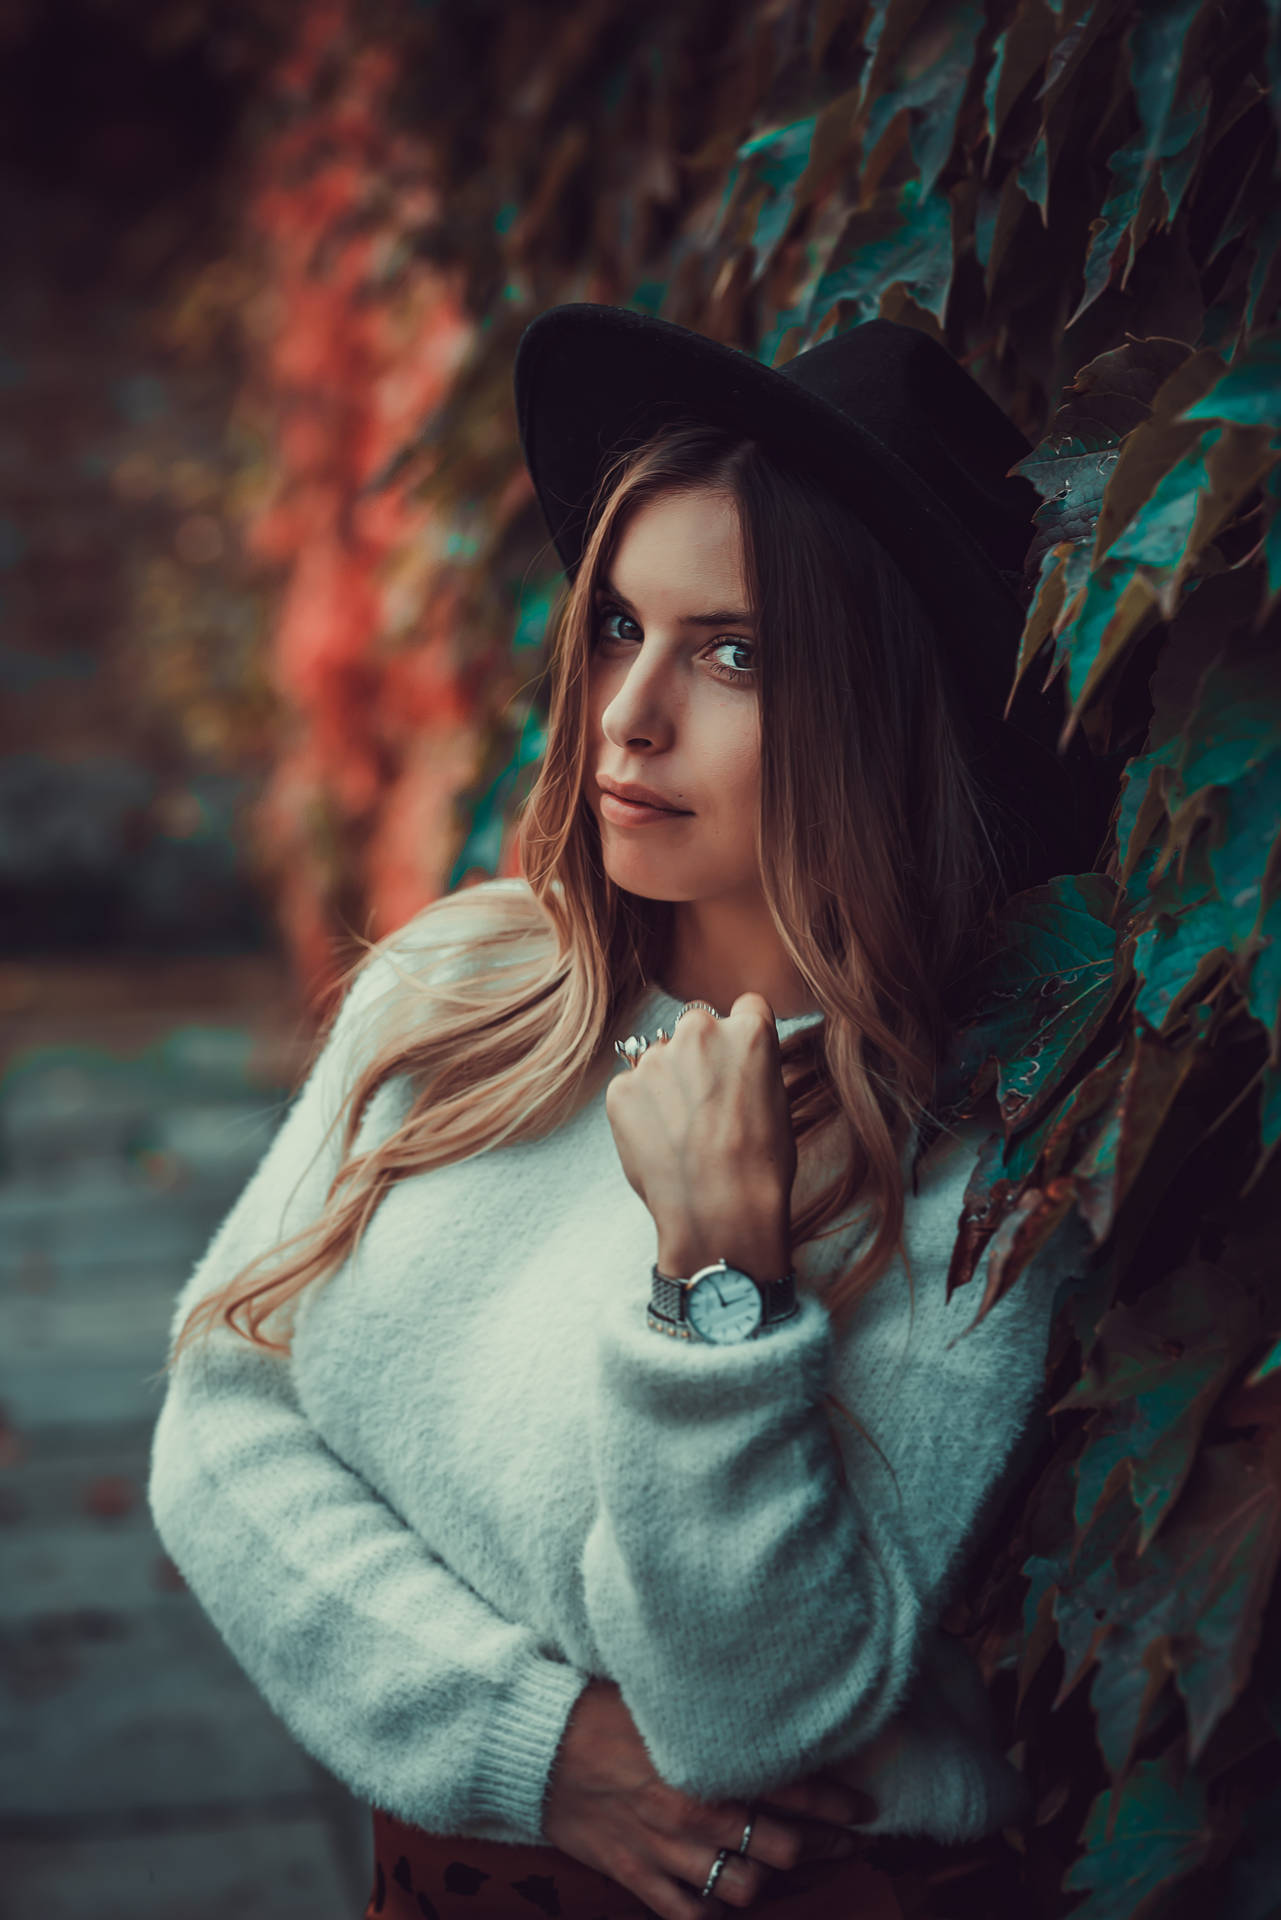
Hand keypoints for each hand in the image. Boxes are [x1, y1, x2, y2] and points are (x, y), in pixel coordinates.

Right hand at [544, 1678, 877, 1919]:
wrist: (536, 1743)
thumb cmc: (602, 1705)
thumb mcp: (665, 1696)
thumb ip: (717, 1712)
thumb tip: (767, 1707)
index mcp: (705, 1760)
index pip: (793, 1788)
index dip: (837, 1803)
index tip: (863, 1808)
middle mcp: (694, 1811)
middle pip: (782, 1848)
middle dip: (823, 1847)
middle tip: (846, 1841)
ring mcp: (666, 1850)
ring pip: (745, 1890)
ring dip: (772, 1884)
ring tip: (789, 1870)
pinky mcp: (636, 1875)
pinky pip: (691, 1915)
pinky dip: (714, 1914)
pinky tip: (727, 1899)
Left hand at [605, 995, 796, 1278]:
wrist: (719, 1212)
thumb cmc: (761, 1167)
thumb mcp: (778, 1102)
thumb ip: (750, 1066)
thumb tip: (732, 1065)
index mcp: (748, 1031)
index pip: (745, 1008)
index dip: (741, 1038)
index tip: (738, 1063)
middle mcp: (699, 1032)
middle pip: (696, 1027)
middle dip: (699, 1056)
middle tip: (707, 1104)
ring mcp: (655, 1058)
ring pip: (660, 1059)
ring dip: (668, 1084)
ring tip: (683, 1133)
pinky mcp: (621, 1088)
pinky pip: (632, 1089)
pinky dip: (641, 1111)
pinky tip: (660, 1144)